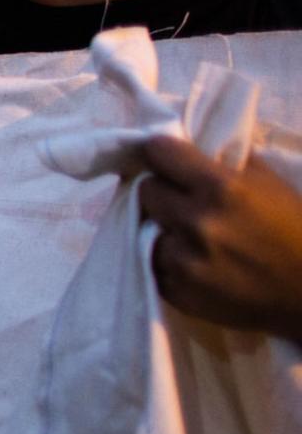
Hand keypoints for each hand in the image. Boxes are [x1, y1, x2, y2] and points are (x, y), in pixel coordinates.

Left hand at [139, 135, 301, 342]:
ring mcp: (185, 260)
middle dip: (163, 191)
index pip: (158, 152)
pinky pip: (153, 263)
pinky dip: (169, 260)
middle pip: (147, 190)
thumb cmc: (294, 230)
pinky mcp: (178, 290)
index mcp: (221, 188)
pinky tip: (196, 261)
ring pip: (146, 228)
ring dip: (165, 229)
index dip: (162, 154)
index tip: (167, 160)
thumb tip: (185, 144)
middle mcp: (197, 222)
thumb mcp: (267, 182)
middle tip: (183, 201)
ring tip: (193, 236)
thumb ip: (222, 160)